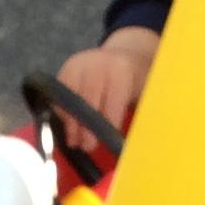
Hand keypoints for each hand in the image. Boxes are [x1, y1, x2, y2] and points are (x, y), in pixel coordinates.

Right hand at [51, 28, 158, 152]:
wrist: (122, 57)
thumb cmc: (134, 81)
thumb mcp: (144, 92)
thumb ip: (138, 113)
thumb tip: (131, 143)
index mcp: (121, 71)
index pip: (113, 101)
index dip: (109, 123)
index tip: (108, 141)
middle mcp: (97, 64)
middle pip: (88, 100)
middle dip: (87, 128)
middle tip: (88, 147)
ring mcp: (78, 66)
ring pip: (70, 99)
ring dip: (71, 124)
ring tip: (75, 142)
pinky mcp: (65, 69)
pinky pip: (60, 96)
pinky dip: (63, 114)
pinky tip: (69, 128)